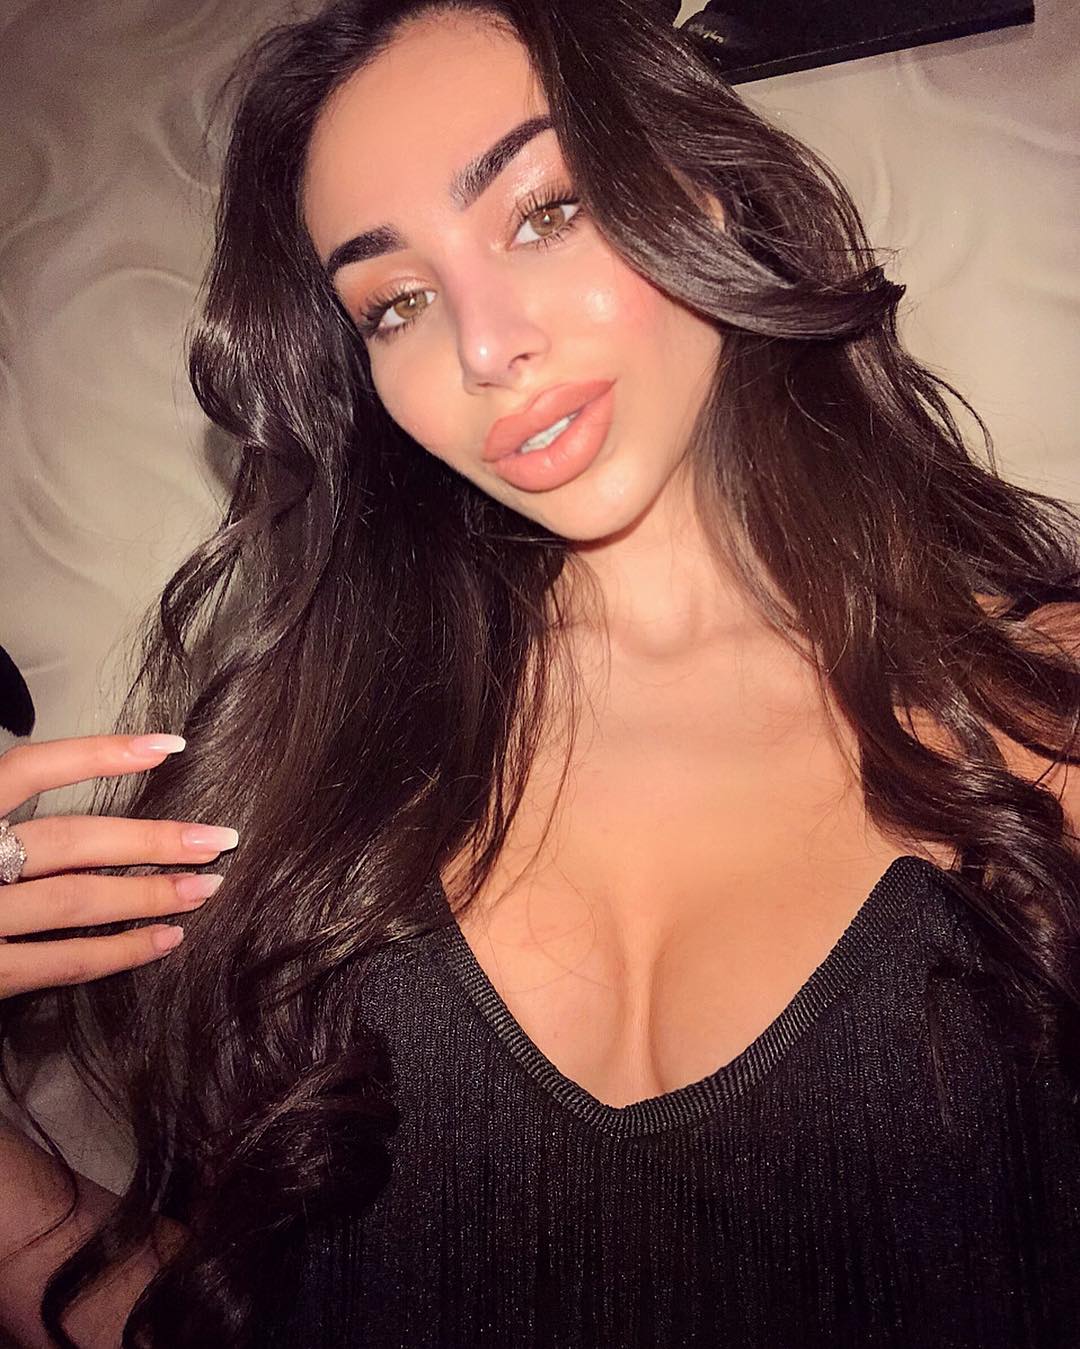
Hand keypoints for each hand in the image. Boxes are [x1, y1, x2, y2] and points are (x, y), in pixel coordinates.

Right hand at [0, 734, 235, 997]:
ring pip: (75, 903)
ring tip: (207, 886)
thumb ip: (3, 801)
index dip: (99, 754)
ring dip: (149, 894)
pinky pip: (59, 964)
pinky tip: (165, 940)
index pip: (28, 769)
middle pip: (70, 841)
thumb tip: (55, 773)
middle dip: (151, 839)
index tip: (169, 746)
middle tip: (220, 837)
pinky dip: (118, 952)